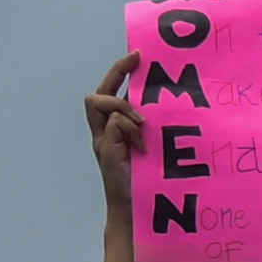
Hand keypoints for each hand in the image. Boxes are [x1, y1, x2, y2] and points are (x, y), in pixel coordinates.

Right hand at [85, 55, 140, 209]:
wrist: (139, 207)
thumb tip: (161, 103)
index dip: (121, 69)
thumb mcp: (155, 143)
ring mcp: (103, 139)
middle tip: (136, 60)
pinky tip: (141, 144)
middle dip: (117, 71)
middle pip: (100, 90)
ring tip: (142, 124)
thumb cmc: (150, 179)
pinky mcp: (105, 149)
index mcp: (118, 125)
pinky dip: (128, 128)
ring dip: (122, 106)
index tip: (138, 54)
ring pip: (100, 101)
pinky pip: (113, 123)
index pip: (112, 89)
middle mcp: (106, 129)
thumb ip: (151, 124)